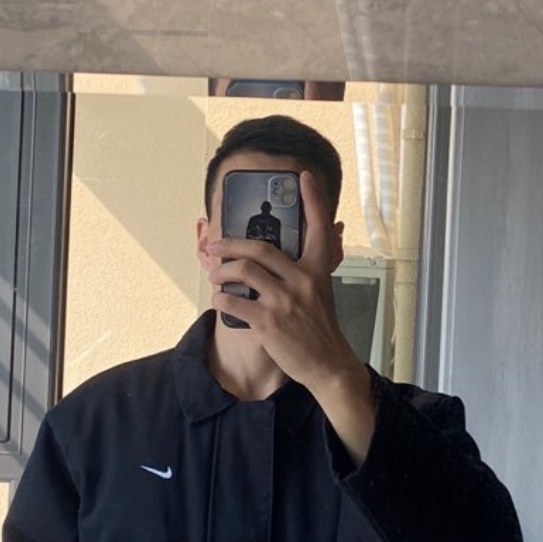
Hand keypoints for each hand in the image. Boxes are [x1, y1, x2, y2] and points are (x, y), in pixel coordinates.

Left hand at [208, 171, 358, 392]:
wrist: (327, 364)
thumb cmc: (321, 328)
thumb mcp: (323, 292)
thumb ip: (312, 268)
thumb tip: (319, 243)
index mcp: (318, 269)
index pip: (318, 226)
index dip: (312, 198)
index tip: (303, 177)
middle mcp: (302, 281)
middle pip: (259, 248)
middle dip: (229, 244)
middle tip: (215, 246)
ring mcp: (284, 301)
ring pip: (242, 271)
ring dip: (220, 271)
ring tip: (215, 275)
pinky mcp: (267, 322)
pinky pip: (234, 301)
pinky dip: (220, 298)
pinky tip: (220, 300)